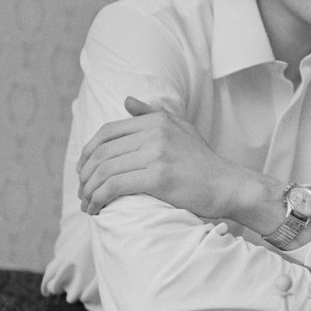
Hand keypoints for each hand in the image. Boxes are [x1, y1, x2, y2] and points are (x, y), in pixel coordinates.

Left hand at [77, 96, 237, 217]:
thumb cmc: (202, 161)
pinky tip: (98, 209)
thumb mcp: (181, 128)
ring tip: (88, 205)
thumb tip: (126, 101)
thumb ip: (152, 114)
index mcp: (157, 120)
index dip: (87, 153)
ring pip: (104, 171)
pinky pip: (114, 187)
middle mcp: (155, 132)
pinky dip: (99, 199)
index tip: (83, 171)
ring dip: (89, 191)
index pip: (107, 132)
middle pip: (101, 152)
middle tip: (82, 193)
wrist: (228, 185)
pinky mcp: (158, 177)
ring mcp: (157, 154)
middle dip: (84, 175)